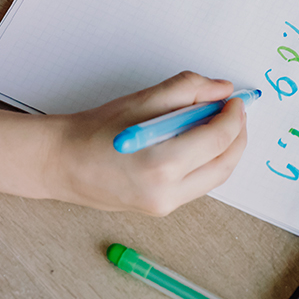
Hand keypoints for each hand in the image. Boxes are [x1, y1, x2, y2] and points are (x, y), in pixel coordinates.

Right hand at [48, 72, 248, 215]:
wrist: (61, 163)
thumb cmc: (94, 131)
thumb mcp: (142, 101)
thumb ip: (187, 90)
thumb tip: (222, 89)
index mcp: (161, 164)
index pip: (217, 139)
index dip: (233, 117)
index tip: (235, 100)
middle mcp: (167, 192)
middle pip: (224, 165)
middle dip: (237, 137)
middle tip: (236, 113)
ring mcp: (164, 205)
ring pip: (214, 178)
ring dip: (225, 151)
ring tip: (219, 124)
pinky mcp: (161, 209)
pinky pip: (198, 185)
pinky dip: (207, 163)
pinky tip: (200, 143)